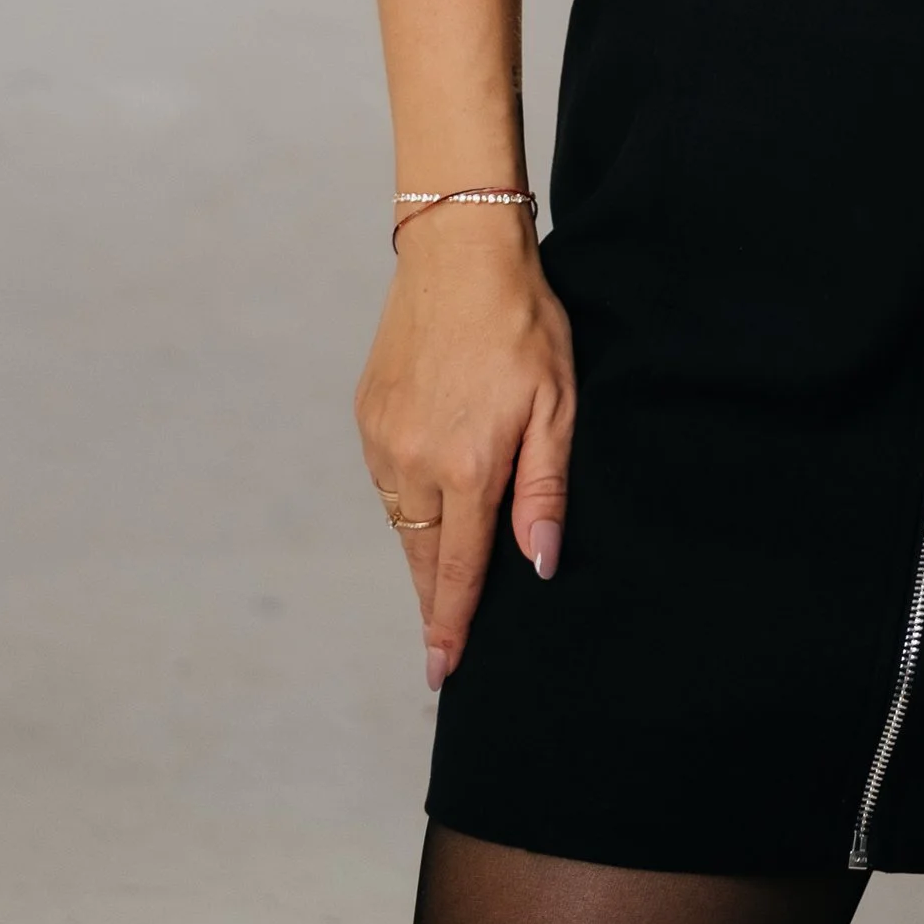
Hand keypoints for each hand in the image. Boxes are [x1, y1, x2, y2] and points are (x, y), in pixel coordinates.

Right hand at [354, 211, 574, 689]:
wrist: (459, 251)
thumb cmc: (522, 322)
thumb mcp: (556, 403)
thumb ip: (543, 489)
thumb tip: (539, 564)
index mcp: (466, 467)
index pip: (456, 571)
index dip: (451, 626)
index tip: (442, 673)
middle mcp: (414, 462)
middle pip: (422, 554)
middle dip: (434, 598)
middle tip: (445, 639)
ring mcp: (383, 438)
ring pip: (401, 518)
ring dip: (423, 545)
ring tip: (444, 568)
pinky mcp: (367, 413)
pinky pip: (386, 478)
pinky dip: (407, 498)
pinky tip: (430, 494)